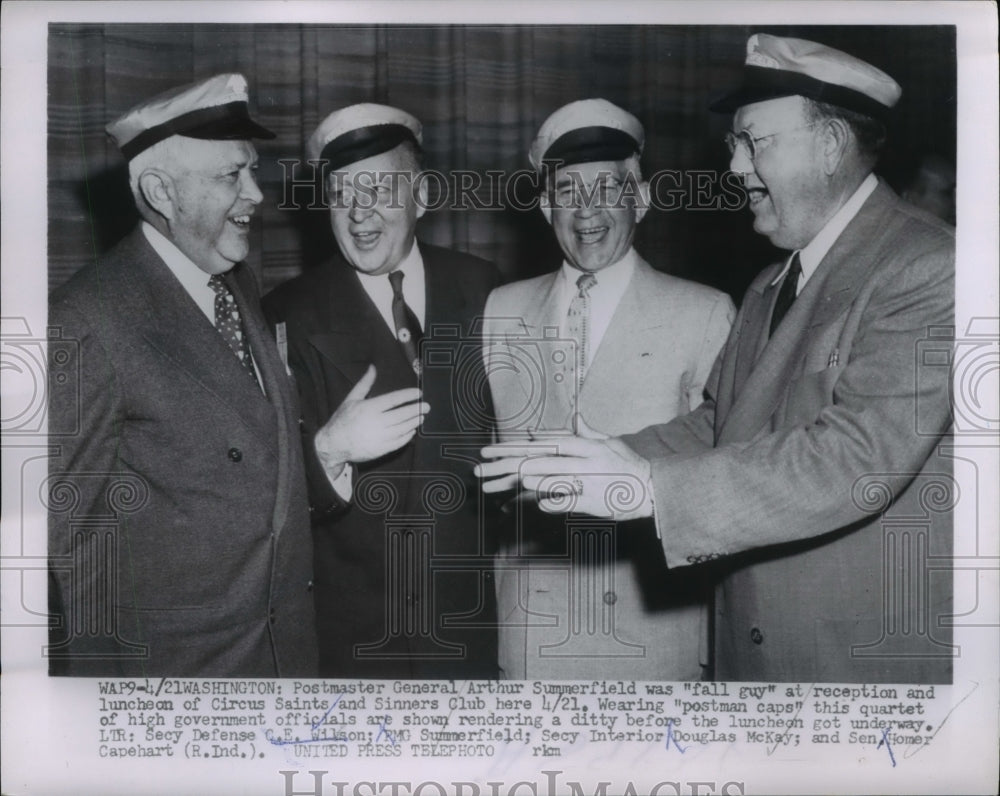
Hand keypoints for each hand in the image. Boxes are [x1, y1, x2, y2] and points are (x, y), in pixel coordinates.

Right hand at [314, 365, 428, 472]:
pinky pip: (399, 442)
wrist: (333, 445)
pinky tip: (411, 431)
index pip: (395, 399)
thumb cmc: (342, 420)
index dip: (409, 395)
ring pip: (403, 428)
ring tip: (421, 417)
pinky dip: (407, 436)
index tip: (419, 393)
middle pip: (402, 414)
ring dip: (414, 422)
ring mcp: (380, 437)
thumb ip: (365, 383)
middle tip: (427, 406)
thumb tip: (373, 367)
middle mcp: (376, 422)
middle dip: (417, 409)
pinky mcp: (381, 450)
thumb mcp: (351, 399)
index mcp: (369, 408)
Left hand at [475, 434, 653, 519]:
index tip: (493, 449)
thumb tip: (576, 413)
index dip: (516, 446)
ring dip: (526, 481)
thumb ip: (588, 430)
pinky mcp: (591, 502)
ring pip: (550, 480)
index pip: (545, 444)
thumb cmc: (627, 465)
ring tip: (503, 481)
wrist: (651, 489)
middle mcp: (583, 461)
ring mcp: (587, 482)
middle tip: (484, 466)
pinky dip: (551, 502)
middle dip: (509, 464)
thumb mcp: (609, 442)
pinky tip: (536, 505)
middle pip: (541, 461)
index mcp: (585, 446)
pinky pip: (566, 502)